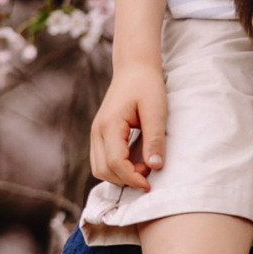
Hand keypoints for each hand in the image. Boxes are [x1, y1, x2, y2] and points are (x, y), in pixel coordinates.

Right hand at [90, 59, 166, 189]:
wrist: (134, 69)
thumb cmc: (147, 86)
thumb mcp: (156, 111)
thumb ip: (154, 139)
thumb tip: (154, 167)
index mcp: (109, 125)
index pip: (114, 163)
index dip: (131, 178)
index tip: (149, 184)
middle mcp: (97, 131)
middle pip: (102, 170)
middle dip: (125, 179)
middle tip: (149, 171)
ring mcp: (96, 133)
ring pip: (99, 169)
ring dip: (120, 175)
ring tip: (143, 166)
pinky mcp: (100, 135)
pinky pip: (102, 161)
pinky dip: (116, 168)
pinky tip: (135, 162)